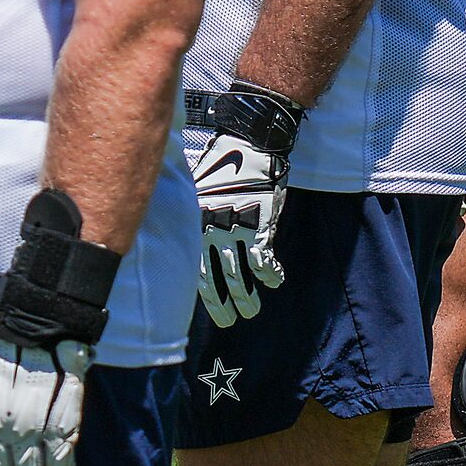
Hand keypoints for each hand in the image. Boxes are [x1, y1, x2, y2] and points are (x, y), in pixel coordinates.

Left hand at [190, 128, 287, 325]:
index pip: (198, 271)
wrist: (246, 144)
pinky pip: (264, 261)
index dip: (205, 294)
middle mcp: (213, 234)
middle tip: (229, 320)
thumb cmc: (220, 162)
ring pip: (240, 277)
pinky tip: (274, 282)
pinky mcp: (259, 228)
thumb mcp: (198, 190)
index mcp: (196, 227)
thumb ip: (196, 215)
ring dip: (246, 298)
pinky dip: (270, 274)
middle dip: (223, 305)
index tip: (209, 309)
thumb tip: (190, 228)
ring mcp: (236, 233)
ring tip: (251, 312)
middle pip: (217, 280)